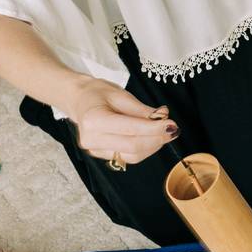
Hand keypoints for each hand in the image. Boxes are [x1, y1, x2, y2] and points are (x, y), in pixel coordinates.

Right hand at [59, 78, 175, 166]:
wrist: (78, 100)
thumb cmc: (97, 93)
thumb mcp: (120, 94)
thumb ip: (141, 109)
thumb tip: (162, 117)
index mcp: (93, 120)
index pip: (130, 130)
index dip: (154, 129)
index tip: (172, 124)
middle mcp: (91, 139)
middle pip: (133, 146)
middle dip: (157, 139)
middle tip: (173, 128)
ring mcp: (94, 150)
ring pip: (133, 156)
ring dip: (153, 146)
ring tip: (164, 132)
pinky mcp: (101, 155)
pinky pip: (128, 157)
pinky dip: (144, 149)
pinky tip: (151, 138)